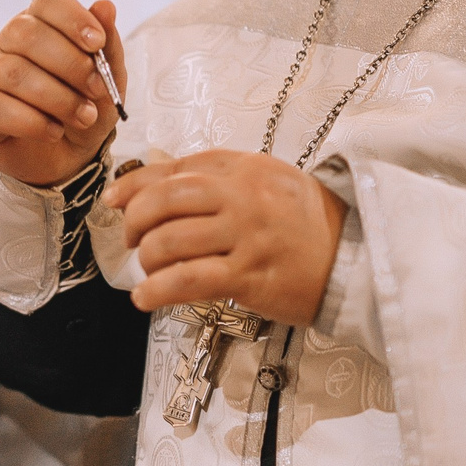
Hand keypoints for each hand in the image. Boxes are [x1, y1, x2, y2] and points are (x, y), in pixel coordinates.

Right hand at [0, 0, 126, 186]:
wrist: (68, 157)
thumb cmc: (85, 106)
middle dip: (69, 64)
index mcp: (43, 23)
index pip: (47, 2)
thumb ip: (109, 45)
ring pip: (13, 73)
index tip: (97, 44)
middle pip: (26, 34)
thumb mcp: (110, 79)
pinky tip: (54, 131)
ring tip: (84, 118)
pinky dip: (32, 122)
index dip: (73, 18)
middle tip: (97, 90)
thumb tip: (106, 5)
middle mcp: (10, 41)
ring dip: (57, 98)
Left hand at [109, 150, 345, 325]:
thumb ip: (213, 178)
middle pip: (164, 201)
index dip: (133, 186)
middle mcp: (241, 197)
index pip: (172, 169)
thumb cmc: (302, 220)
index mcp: (241, 168)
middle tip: (132, 240)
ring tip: (148, 271)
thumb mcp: (262, 180)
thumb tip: (152, 184)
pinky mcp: (248, 276)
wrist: (352, 254)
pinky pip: (188, 281)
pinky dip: (157, 290)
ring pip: (170, 242)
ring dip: (146, 260)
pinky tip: (146, 297)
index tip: (113, 201)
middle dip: (134, 222)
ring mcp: (245, 236)